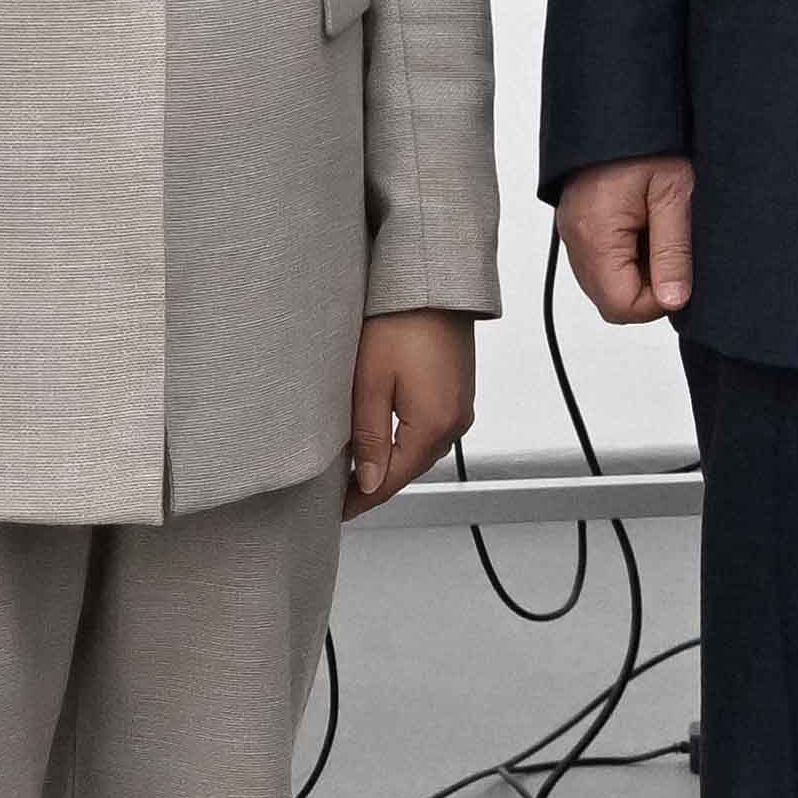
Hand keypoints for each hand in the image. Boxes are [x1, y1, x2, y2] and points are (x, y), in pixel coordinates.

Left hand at [344, 312, 478, 511]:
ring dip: (391, 462)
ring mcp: (460, 409)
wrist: (434, 285)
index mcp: (432, 427)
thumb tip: (367, 483)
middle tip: (339, 493)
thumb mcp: (371, 384)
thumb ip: (369, 438)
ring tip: (356, 467)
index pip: (391, 480)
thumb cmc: (400, 324)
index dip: (361, 499)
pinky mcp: (459, 394)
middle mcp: (454, 424)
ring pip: (419, 451)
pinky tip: (384, 437)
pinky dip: (406, 441)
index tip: (337, 511)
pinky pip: (430, 431)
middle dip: (375, 483)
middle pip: (408, 469)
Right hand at [557, 156, 697, 325]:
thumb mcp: (673, 193)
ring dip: (636, 272)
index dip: (658, 301)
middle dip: (647, 288)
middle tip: (672, 250)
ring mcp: (572, 232)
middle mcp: (576, 238)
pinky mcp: (577, 223)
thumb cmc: (647, 140)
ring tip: (658, 232)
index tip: (679, 271)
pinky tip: (644, 226)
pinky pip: (599, 260)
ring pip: (605, 283)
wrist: (617, 103)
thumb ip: (672, 252)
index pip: (621, 306)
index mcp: (596, 233)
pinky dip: (624, 256)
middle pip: (610, 301)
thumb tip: (674, 300)